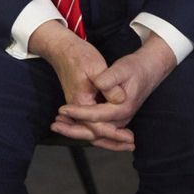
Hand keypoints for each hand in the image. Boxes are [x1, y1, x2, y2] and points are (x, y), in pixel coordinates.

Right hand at [29, 21, 134, 150]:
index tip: (130, 137)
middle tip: (132, 145)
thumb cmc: (78, 56)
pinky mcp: (80, 102)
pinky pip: (89, 122)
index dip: (114, 133)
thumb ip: (109, 84)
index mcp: (80, 101)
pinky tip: (112, 131)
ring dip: (107, 138)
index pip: (97, 126)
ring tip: (125, 143)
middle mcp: (77, 107)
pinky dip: (101, 129)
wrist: (61, 49)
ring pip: (90, 129)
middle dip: (112, 141)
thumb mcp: (95, 66)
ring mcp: (77, 106)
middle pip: (92, 133)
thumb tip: (121, 99)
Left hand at [57, 34, 176, 147]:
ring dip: (76, 131)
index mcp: (122, 107)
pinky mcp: (115, 118)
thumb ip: (110, 78)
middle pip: (95, 131)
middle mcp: (122, 118)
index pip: (97, 116)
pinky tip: (69, 124)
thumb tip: (99, 84)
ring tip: (57, 126)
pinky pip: (98, 130)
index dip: (78, 113)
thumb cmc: (134, 68)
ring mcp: (119, 120)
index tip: (62, 109)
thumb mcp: (122, 68)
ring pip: (96, 133)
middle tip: (54, 125)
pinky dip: (84, 129)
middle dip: (73, 130)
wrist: (147, 70)